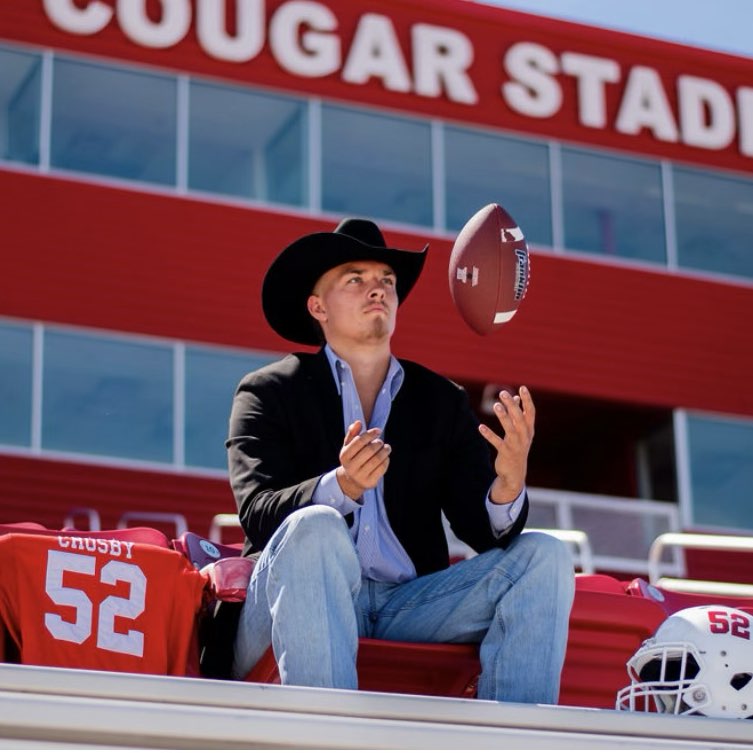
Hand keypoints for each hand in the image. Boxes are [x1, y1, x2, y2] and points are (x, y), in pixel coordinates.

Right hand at [336, 420, 390, 499]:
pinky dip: (386, 460)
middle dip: (378, 443)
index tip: (378, 430)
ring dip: (385, 451)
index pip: (359, 442)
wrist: (351, 481)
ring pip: (377, 460)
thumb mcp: (349, 446)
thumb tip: (358, 422)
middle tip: (381, 441)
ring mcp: (360, 476)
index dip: (370, 434)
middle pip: (369, 450)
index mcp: (344, 456)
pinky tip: (386, 457)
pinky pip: (381, 469)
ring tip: (387, 447)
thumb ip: (353, 433)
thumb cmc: (352, 458)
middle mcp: (350, 467)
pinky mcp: (369, 482)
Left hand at [478, 386, 534, 504]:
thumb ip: (518, 414)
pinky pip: (497, 442)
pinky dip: (489, 435)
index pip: (531, 412)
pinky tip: (481, 427)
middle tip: (503, 393)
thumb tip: (515, 397)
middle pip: (519, 418)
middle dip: (512, 405)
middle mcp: (525, 436)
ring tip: (495, 405)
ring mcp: (516, 445)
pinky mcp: (506, 453)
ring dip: (503, 417)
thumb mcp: (521, 431)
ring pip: (510, 429)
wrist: (515, 473)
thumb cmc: (518, 447)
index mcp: (529, 430)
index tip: (522, 387)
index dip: (527, 400)